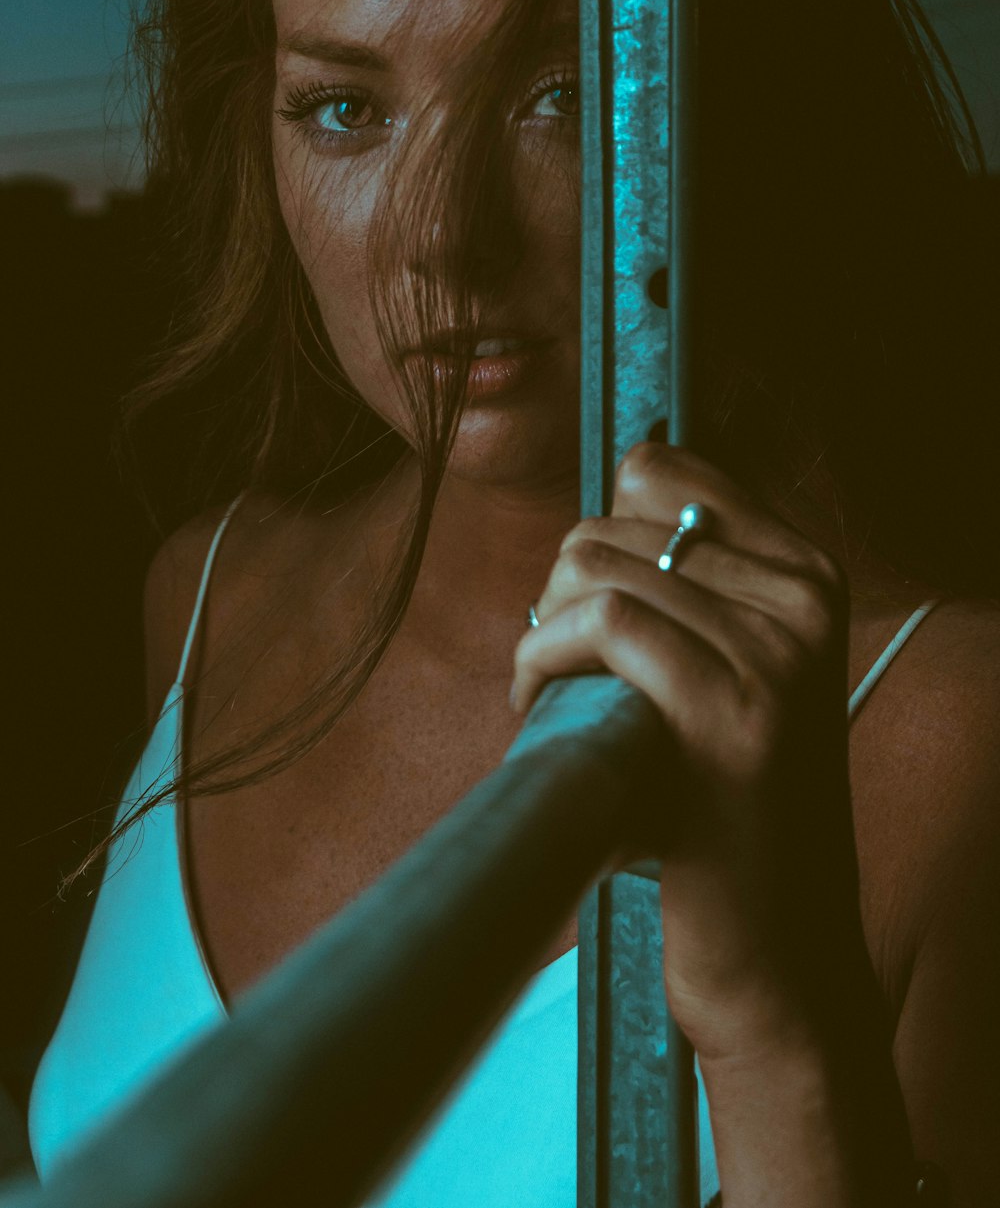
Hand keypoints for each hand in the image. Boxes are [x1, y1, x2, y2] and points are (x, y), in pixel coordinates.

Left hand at [511, 441, 865, 1061]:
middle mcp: (806, 596)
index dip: (594, 536)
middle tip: (555, 671)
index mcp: (808, 569)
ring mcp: (779, 652)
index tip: (583, 607)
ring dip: (542, 632)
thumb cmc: (716, 801)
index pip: (659, 469)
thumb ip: (683, 582)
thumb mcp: (725, 670)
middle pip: (611, 523)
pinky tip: (535, 709)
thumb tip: (596, 506)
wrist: (777, 945)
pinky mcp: (736, 712)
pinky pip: (605, 624)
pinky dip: (543, 660)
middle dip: (557, 595)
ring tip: (547, 696)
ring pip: (597, 568)